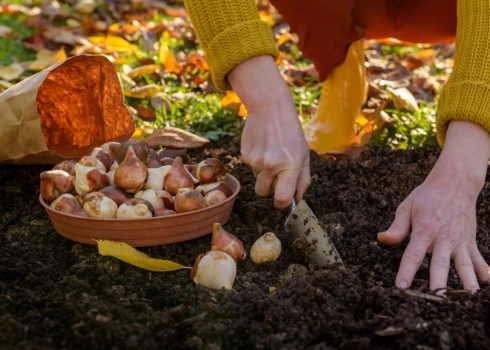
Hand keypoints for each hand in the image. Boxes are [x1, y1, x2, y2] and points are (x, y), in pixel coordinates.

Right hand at [228, 55, 310, 208]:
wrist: (269, 109)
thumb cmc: (291, 132)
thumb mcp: (304, 154)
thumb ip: (303, 180)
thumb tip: (297, 200)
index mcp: (289, 166)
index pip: (281, 199)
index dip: (282, 203)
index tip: (284, 199)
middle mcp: (270, 166)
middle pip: (263, 193)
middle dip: (270, 189)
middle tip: (277, 174)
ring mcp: (255, 161)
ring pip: (257, 179)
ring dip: (264, 173)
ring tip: (271, 154)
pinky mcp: (245, 155)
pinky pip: (251, 168)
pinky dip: (257, 162)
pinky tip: (263, 147)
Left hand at [378, 121, 489, 292]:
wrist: (455, 183)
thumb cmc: (427, 196)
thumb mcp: (407, 207)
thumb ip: (396, 227)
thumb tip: (381, 239)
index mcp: (425, 230)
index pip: (413, 255)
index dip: (406, 271)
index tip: (401, 286)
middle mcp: (443, 238)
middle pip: (440, 264)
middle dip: (439, 282)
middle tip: (436, 299)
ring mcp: (459, 241)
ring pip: (464, 265)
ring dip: (467, 281)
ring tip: (469, 296)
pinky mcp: (470, 241)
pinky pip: (478, 258)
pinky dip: (485, 270)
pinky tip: (488, 282)